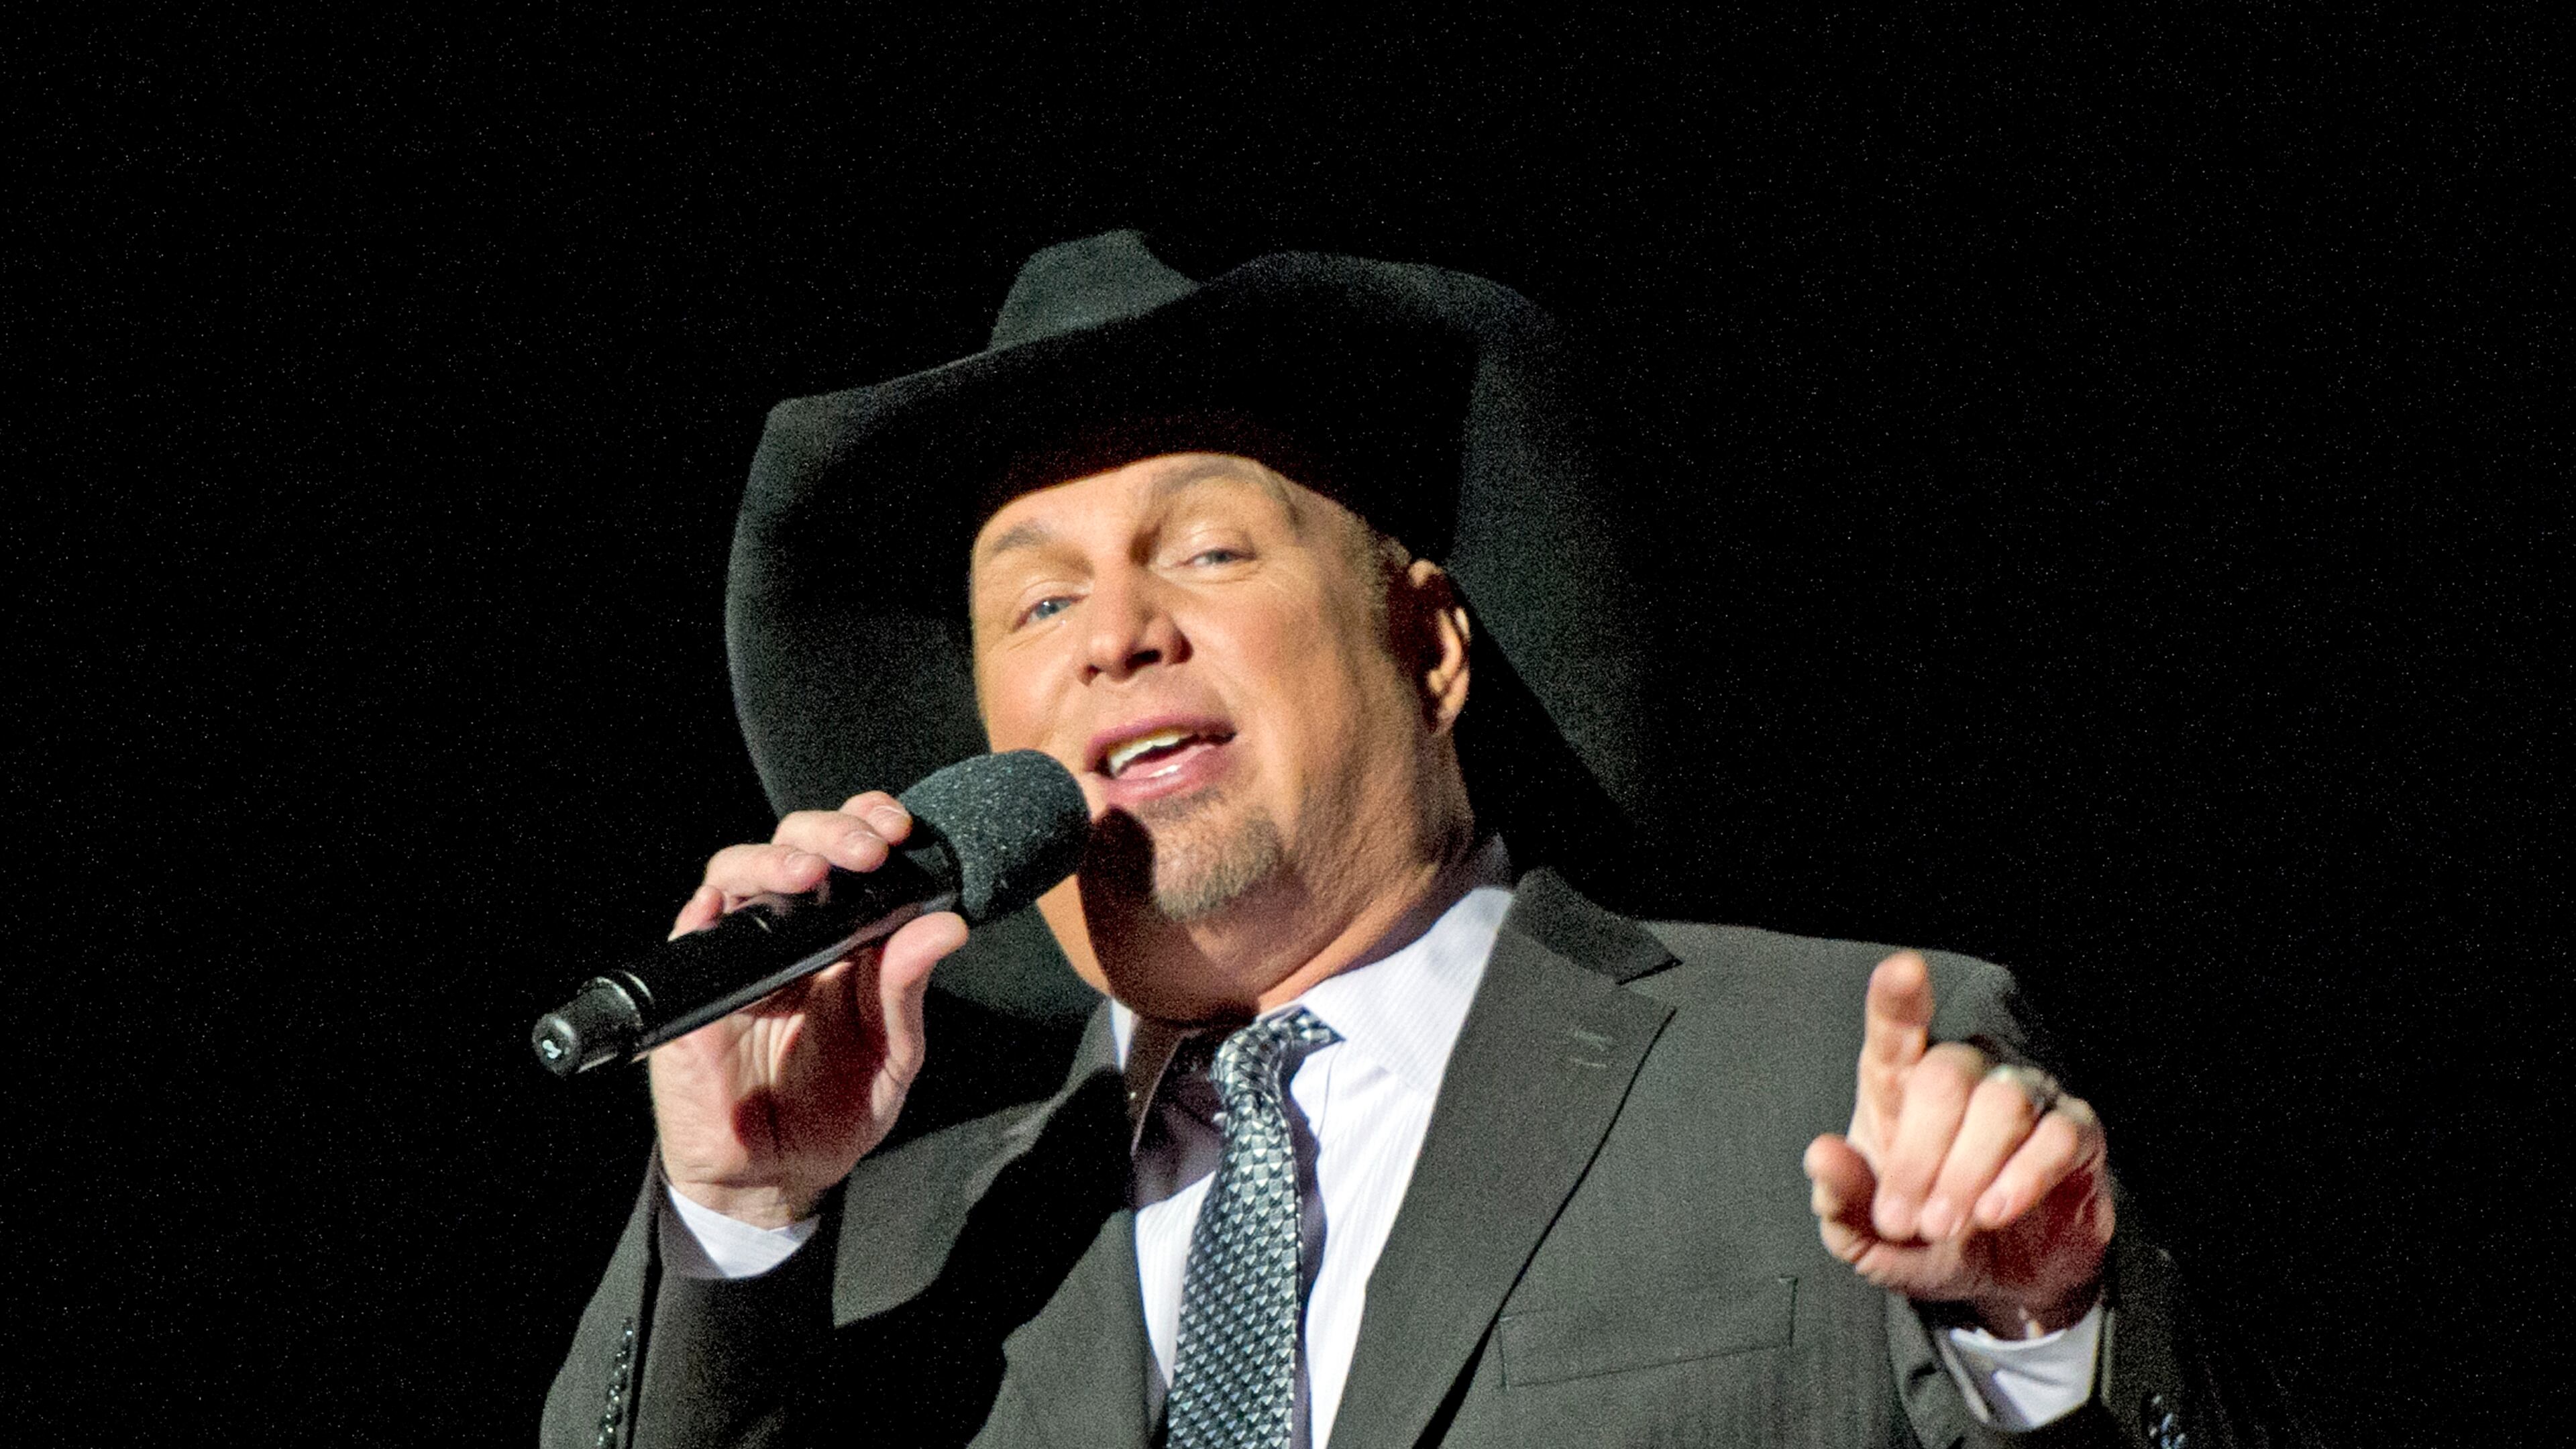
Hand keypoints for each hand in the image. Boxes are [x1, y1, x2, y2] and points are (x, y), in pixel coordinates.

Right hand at [648, 792, 969, 1228]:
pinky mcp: (696, 990)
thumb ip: (908, 990)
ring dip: (773, 859)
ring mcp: (739, 956)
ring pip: (738, 872)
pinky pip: (693, 933)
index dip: (868, 823)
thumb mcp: (891, 1054)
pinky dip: (709, 911)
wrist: (776, 1177)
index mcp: (842, 938)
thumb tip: (947, 927)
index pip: (849, 855)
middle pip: (796, 845)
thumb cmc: (835, 1111)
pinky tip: (729, 906)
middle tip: (868, 849)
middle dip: (830, 831)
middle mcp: (789, 934)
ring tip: (810, 873)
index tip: (900, 827)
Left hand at [1803, 951, 2113, 1336]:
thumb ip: (1840, 1201)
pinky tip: (1995, 1212)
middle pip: (1946, 1075)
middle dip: (1920, 1156)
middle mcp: (1966, 1074)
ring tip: (1948, 1226)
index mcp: (1901, 1084)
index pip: (1897, 1025)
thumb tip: (1822, 1156)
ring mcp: (2025, 1096)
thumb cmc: (1925, 1239)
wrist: (2001, 1281)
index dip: (1899, 997)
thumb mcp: (1867, 1236)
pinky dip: (2023, 1177)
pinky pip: (2058, 1136)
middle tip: (1906, 1221)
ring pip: (2002, 1103)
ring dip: (1967, 1174)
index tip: (1902, 971)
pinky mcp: (2077, 1133)